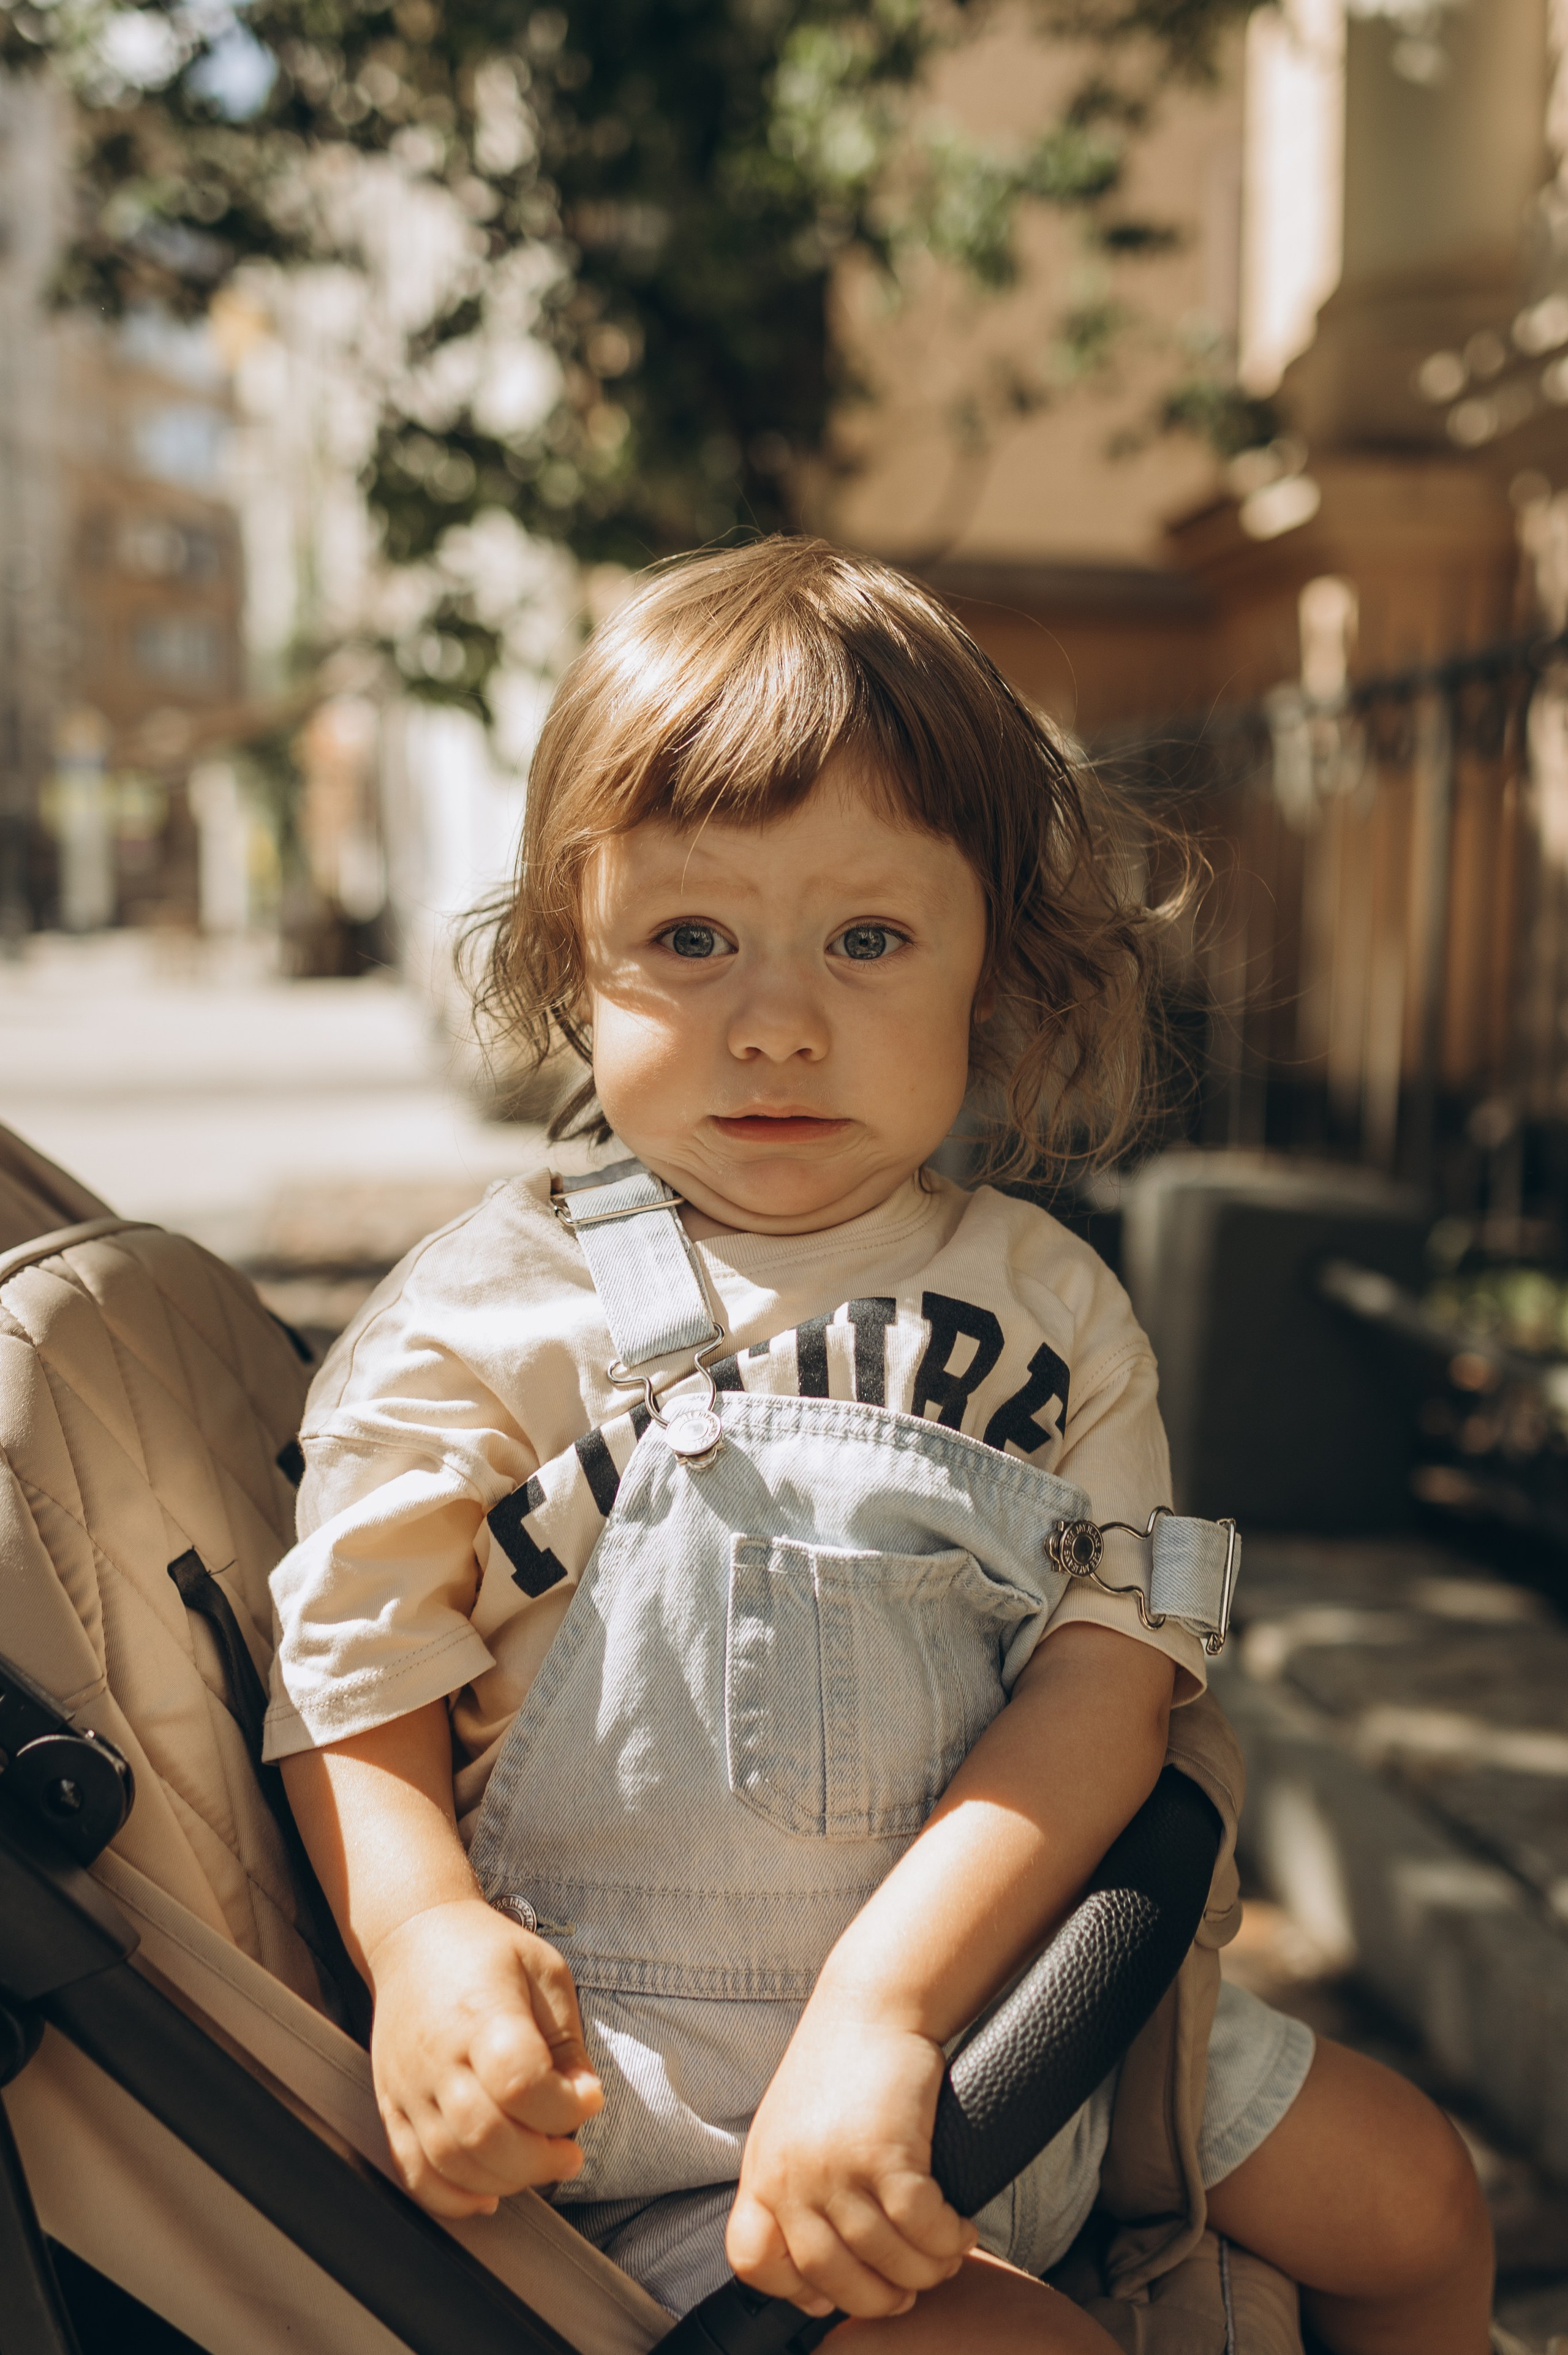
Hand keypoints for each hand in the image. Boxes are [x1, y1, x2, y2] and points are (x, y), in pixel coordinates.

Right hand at [367, 1898, 602, 2218]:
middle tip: (569, 2153)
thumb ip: (567, 2041)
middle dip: (540, 2160)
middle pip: (484, 2135)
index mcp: (481, 2013)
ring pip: (450, 2164)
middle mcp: (437, 2056)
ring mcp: (407, 2087)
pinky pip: (415, 2173)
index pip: (520, 2082)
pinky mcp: (391, 2108)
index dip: (564, 2106)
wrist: (415, 1937)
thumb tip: (584, 2100)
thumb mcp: (545, 1972)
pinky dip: (453, 2199)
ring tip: (537, 2165)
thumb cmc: (487, 1953)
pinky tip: (489, 2194)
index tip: (590, 2098)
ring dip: (504, 2182)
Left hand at [726, 2004, 976, 2319]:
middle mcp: (790, 2176)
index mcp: (762, 2172)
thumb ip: (794, 2192)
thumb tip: (814, 2276)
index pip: (752, 2262)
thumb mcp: (792, 2132)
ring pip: (885, 2260)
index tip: (837, 2288)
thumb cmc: (841, 2066)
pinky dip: (948, 2239)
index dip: (795, 2288)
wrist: (873, 2002)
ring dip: (926, 2269)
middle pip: (829, 2278)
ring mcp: (834, 2167)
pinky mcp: (884, 2152)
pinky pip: (921, 2228)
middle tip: (910, 2285)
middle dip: (879, 2295)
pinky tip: (960, 2230)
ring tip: (946, 2254)